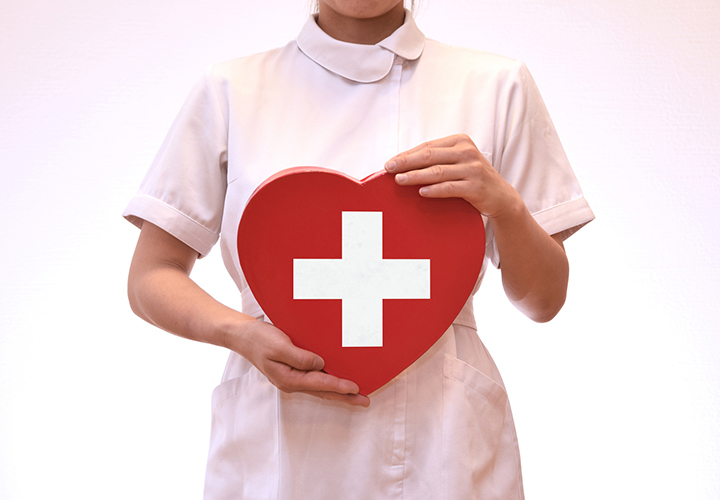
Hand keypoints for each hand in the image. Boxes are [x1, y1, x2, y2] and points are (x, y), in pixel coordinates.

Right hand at [230, 319, 370, 406]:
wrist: (243, 336)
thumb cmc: (259, 339)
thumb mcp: (279, 346)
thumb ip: (300, 357)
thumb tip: (320, 364)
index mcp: (289, 379)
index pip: (320, 384)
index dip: (339, 386)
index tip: (356, 388)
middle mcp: (292, 382)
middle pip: (324, 392)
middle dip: (345, 397)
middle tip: (365, 401)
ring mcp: (293, 378)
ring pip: (322, 389)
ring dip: (340, 393)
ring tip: (358, 396)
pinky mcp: (294, 371)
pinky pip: (317, 381)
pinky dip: (330, 383)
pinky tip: (339, 382)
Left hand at [384, 134, 522, 219]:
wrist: (501, 196)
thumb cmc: (472, 178)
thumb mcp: (457, 163)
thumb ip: (436, 160)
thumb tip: (403, 164)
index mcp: (460, 141)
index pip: (427, 147)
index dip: (407, 154)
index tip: (390, 162)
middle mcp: (467, 152)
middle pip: (430, 156)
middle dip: (406, 162)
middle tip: (389, 169)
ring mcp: (473, 169)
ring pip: (438, 171)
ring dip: (416, 176)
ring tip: (400, 180)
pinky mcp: (476, 186)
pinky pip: (451, 187)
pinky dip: (435, 190)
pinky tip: (422, 192)